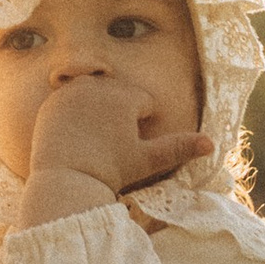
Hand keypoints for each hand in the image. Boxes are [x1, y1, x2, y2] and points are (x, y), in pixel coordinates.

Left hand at [22, 74, 211, 217]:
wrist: (64, 178)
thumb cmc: (110, 169)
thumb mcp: (147, 159)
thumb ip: (178, 147)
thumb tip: (212, 144)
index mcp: (126, 95)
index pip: (144, 103)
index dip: (140, 126)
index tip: (126, 144)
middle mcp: (99, 84)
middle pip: (120, 94)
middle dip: (120, 113)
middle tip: (109, 143)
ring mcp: (73, 89)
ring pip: (96, 95)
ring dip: (98, 110)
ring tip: (93, 138)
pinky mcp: (52, 99)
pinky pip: (71, 100)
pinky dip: (74, 113)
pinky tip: (74, 134)